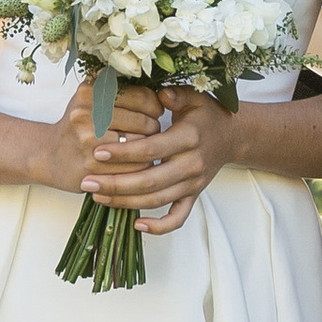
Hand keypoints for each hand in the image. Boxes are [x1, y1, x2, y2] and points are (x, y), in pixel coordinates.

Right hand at [38, 74, 168, 195]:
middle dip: (153, 129)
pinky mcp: (92, 167)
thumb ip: (119, 89)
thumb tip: (164, 92)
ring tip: (143, 148)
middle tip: (150, 133)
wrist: (49, 156)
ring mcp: (88, 141)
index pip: (142, 97)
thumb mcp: (91, 98)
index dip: (155, 106)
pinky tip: (133, 164)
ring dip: (149, 150)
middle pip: (144, 122)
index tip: (155, 112)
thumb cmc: (79, 126)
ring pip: (141, 146)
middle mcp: (86, 114)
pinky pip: (133, 168)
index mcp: (90, 92)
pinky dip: (139, 167)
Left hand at [78, 85, 239, 236]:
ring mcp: (193, 183)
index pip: (152, 149)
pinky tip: (137, 225)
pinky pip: (178, 217)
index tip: (97, 152)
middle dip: (115, 184)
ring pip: (157, 200)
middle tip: (88, 181)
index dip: (124, 153)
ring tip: (98, 197)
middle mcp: (192, 164)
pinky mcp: (194, 195)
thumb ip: (175, 94)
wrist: (234, 136)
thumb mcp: (194, 97)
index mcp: (189, 138)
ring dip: (126, 202)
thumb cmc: (207, 114)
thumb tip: (159, 94)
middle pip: (149, 181)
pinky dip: (160, 227)